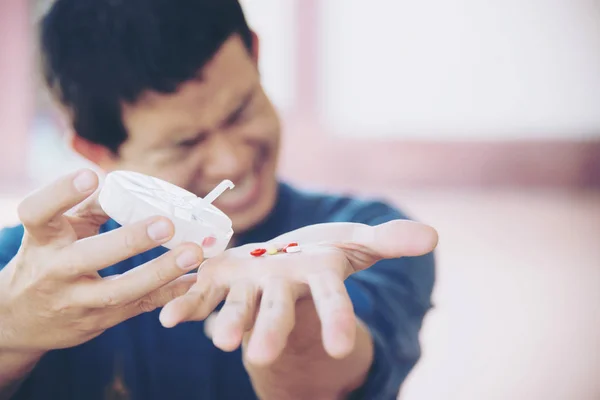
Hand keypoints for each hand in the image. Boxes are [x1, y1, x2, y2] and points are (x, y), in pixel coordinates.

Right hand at [0, 169, 202, 352]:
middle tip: (166, 224)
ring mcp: (75, 302)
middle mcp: (53, 272)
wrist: (23, 319)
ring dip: (160, 272)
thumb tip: (128, 184)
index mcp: (41, 240)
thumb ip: (91, 206)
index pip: (38, 213)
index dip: (61, 193)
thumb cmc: (48, 258)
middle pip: (88, 257)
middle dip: (129, 241)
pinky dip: (169, 293)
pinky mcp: (98, 321)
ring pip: (119, 290)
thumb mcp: (58, 230)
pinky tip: (194, 278)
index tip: (91, 176)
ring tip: (193, 253)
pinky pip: (138, 307)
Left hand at [160, 219, 437, 364]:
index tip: (341, 347)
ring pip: (239, 308)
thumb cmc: (323, 252)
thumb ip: (389, 241)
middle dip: (270, 331)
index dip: (337, 320)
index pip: (333, 301)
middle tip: (256, 355)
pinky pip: (202, 293)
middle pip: (279, 312)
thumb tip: (432, 237)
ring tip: (219, 342)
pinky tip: (167, 316)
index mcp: (317, 277)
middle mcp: (283, 289)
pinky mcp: (220, 278)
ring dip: (228, 323)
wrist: (283, 262)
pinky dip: (186, 304)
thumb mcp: (357, 241)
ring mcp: (250, 288)